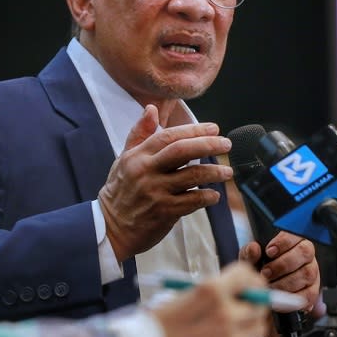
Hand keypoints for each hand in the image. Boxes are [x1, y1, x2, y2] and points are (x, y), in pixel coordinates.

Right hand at [99, 105, 233, 261]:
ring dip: (214, 172)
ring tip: (227, 172)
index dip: (194, 130)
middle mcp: (146, 171)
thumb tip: (151, 109)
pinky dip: (207, 197)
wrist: (110, 227)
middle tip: (226, 144)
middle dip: (208, 144)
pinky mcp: (164, 212)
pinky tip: (214, 195)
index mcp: (138, 156)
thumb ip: (140, 133)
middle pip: (183, 151)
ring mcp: (156, 192)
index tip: (214, 128)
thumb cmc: (120, 190)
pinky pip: (192, 201)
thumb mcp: (124, 159)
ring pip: (192, 176)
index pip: (169, 136)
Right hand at [152, 263, 268, 336]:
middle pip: (259, 303)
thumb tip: (239, 291)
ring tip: (236, 321)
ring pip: (258, 327)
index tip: (247, 281)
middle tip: (246, 301)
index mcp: (211, 291)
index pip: (247, 276)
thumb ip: (215, 291)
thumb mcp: (184, 293)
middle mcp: (225, 314)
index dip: (249, 277)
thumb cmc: (158, 321)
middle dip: (254, 300)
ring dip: (251, 321)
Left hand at [239, 231, 319, 314]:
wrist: (261, 288)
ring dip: (286, 283)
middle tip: (265, 273)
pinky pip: (310, 293)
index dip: (283, 242)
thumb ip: (250, 252)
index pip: (295, 234)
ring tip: (270, 286)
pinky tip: (281, 297)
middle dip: (283, 264)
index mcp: (293, 240)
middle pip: (304, 252)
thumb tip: (254, 248)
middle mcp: (306, 254)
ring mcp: (312, 271)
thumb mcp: (250, 258)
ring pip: (307, 273)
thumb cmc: (258, 267)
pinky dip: (294, 297)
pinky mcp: (313, 289)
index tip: (268, 251)